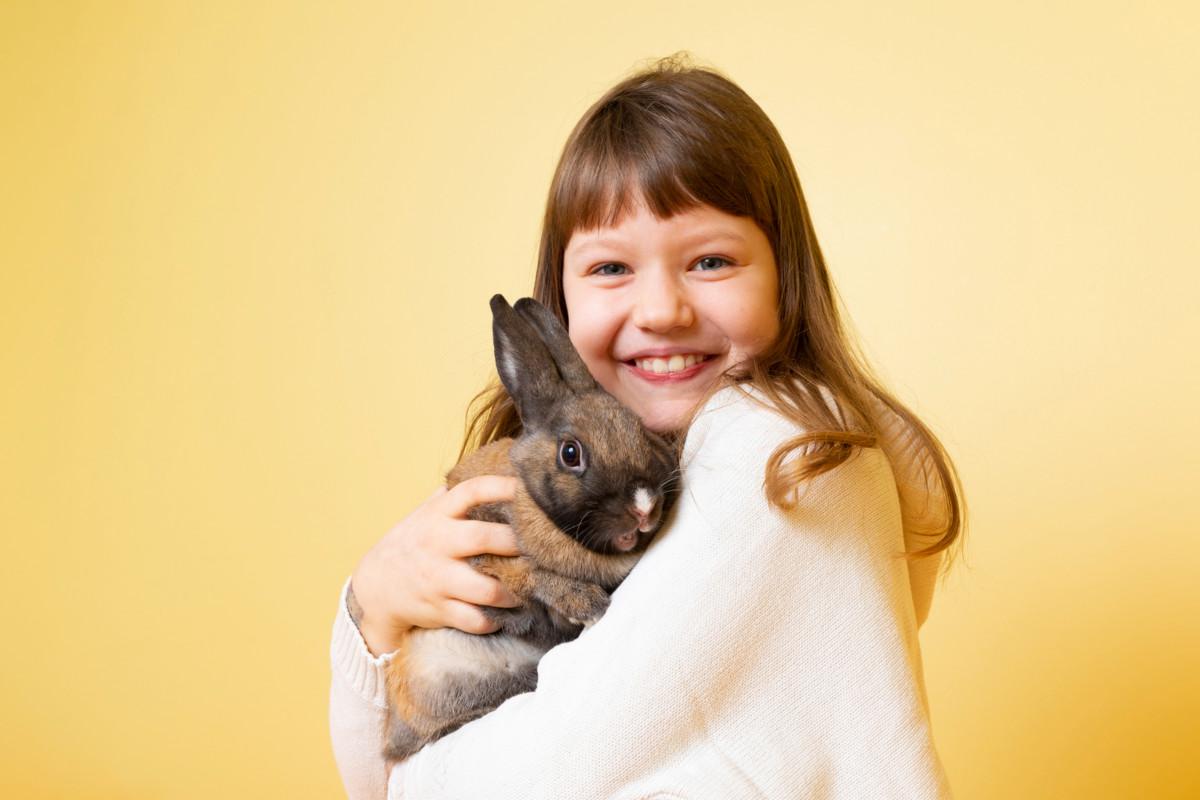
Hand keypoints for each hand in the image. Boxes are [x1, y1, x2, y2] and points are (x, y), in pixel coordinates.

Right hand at [350, 475, 522, 655]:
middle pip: (483, 538)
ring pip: (486, 588)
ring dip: (513, 590)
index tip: (525, 487)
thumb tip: (497, 467)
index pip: (471, 492)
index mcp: (438, 515)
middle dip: (516, 543)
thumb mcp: (428, 513)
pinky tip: (506, 613)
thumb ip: (456, 495)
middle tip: (539, 547)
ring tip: (529, 586)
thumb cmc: (414, 543)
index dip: (501, 487)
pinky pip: (475, 619)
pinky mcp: (440, 609)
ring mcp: (438, 579)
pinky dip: (494, 620)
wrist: (377, 586)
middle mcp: (437, 544)